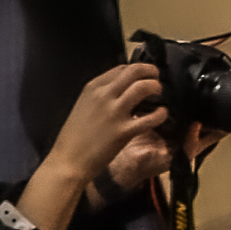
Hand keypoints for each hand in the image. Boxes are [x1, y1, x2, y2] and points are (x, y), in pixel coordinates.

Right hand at [53, 62, 169, 189]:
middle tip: (156, 78)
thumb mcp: (83, 105)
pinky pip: (150, 117)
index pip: (122, 68)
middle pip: (135, 71)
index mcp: (93, 88)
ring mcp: (114, 112)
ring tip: (159, 93)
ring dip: (156, 87)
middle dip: (151, 71)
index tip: (143, 76)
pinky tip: (162, 113)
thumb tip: (120, 89)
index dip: (137, 70)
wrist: (68, 161)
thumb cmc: (73, 137)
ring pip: (144, 87)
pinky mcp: (124, 132)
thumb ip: (100, 95)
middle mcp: (104, 95)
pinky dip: (161, 113)